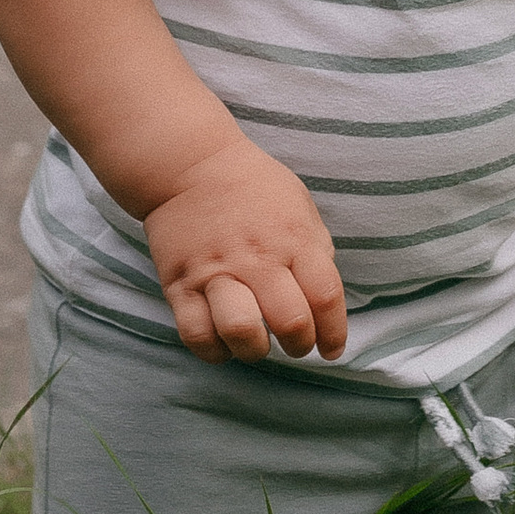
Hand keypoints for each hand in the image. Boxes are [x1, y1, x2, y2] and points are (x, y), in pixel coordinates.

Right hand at [145, 141, 348, 365]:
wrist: (190, 163)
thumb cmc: (252, 187)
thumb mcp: (299, 205)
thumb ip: (315, 250)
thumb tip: (323, 298)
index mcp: (294, 239)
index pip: (326, 298)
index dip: (334, 334)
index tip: (331, 349)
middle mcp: (257, 258)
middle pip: (291, 322)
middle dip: (300, 346)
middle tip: (295, 344)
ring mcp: (216, 272)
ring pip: (241, 332)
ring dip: (256, 349)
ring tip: (258, 342)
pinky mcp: (180, 284)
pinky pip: (197, 335)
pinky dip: (214, 350)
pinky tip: (224, 341)